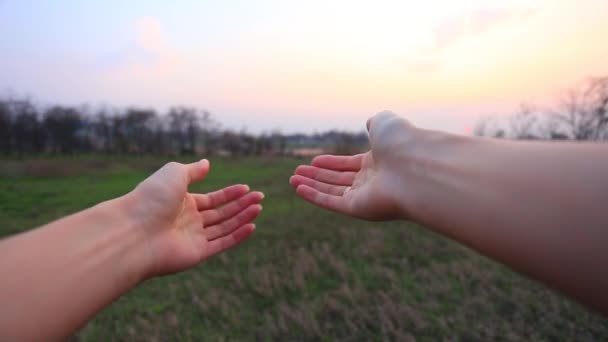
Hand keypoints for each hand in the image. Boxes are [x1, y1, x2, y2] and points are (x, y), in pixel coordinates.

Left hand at [128, 160, 263, 276]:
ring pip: (224, 228)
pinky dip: (237, 236)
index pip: (212, 199)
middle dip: (241, 205)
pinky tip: (252, 226)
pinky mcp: (196, 254)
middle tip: (260, 198)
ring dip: (242, 218)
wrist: (134, 230)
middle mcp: (188, 221)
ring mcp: (193, 238)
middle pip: (221, 213)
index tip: (247, 188)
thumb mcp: (174, 174)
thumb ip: (193, 170)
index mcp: (182, 203)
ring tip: (259, 208)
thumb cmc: (151, 198)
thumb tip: (207, 164)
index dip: (230, 194)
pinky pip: (221, 244)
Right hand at [290, 111, 414, 220]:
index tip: (313, 161)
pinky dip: (314, 196)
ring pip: (333, 192)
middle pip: (339, 180)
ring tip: (292, 179)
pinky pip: (332, 202)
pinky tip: (298, 189)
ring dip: (311, 185)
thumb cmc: (403, 143)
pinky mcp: (359, 209)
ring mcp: (365, 196)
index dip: (331, 163)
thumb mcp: (385, 124)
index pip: (350, 165)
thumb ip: (375, 122)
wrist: (417, 166)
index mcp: (379, 162)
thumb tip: (370, 123)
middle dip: (317, 176)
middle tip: (296, 172)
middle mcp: (372, 181)